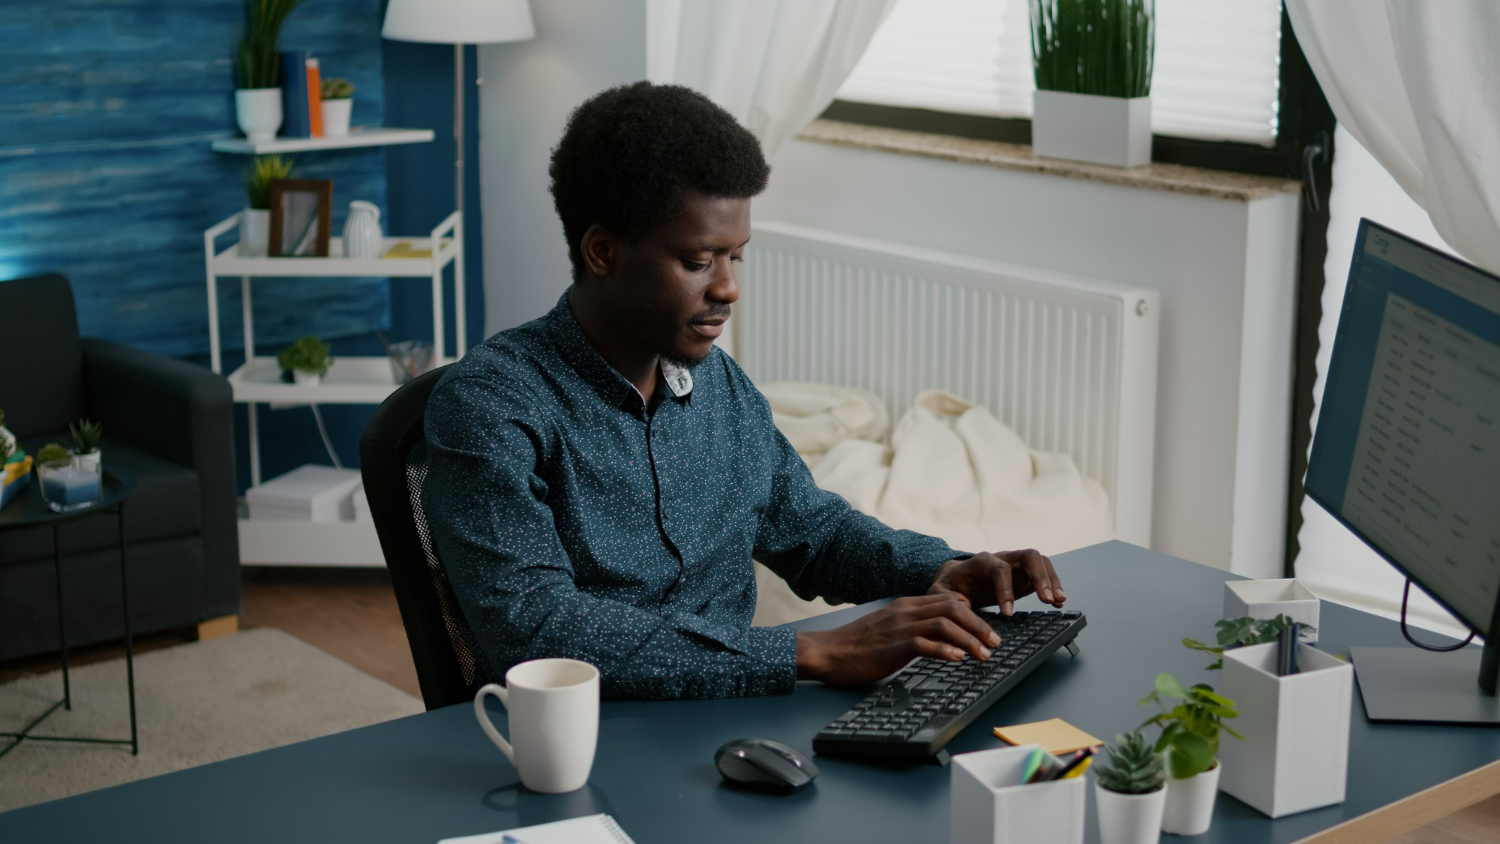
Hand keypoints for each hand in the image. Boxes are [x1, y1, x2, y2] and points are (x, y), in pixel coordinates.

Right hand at [795, 594, 1001, 686]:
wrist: (828, 652)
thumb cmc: (856, 645)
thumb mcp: (887, 628)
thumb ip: (910, 626)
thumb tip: (936, 637)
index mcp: (905, 605)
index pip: (947, 600)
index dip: (972, 614)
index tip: (986, 629)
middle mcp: (906, 612)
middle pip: (953, 608)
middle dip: (979, 625)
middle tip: (995, 642)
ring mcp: (899, 628)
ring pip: (944, 624)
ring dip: (969, 639)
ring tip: (985, 654)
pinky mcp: (893, 647)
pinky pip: (925, 644)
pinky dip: (945, 651)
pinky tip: (957, 659)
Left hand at [928, 549, 1064, 615]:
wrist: (956, 580)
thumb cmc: (950, 587)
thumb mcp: (940, 593)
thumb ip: (946, 598)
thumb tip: (962, 606)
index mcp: (981, 561)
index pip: (999, 568)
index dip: (1005, 589)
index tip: (1007, 613)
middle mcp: (1002, 558)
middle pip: (1028, 556)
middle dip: (1040, 577)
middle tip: (1046, 600)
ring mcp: (1016, 565)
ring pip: (1040, 562)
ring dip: (1052, 580)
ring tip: (1057, 601)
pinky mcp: (1025, 575)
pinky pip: (1045, 574)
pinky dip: (1054, 586)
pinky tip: (1059, 603)